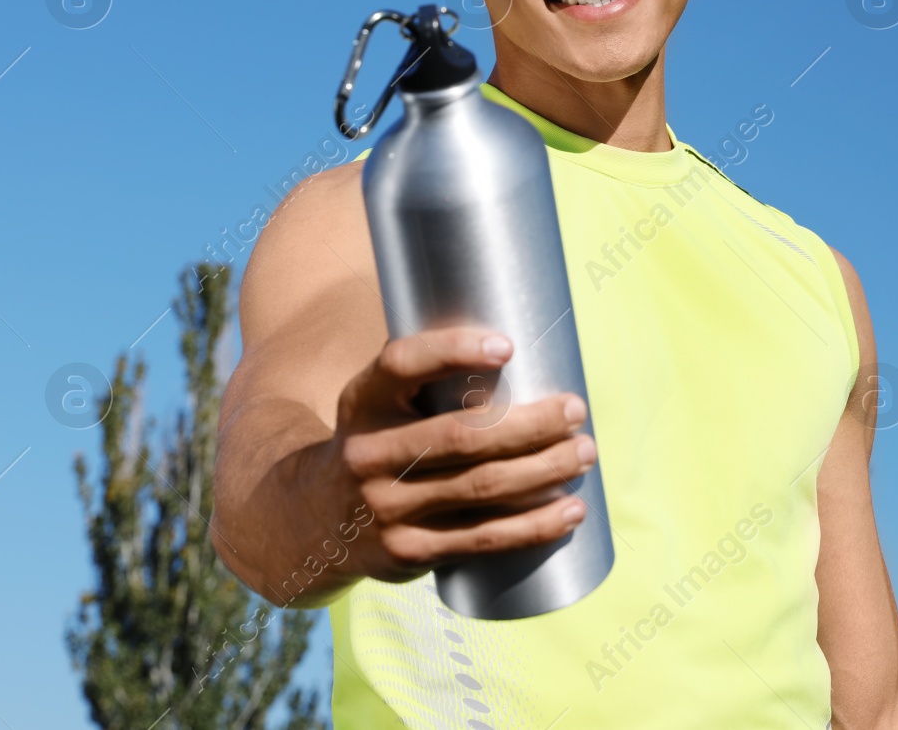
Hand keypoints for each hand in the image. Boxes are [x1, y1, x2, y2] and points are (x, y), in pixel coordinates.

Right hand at [325, 325, 595, 582]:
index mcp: (363, 401)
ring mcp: (386, 507)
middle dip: (531, 423)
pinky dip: (534, 526)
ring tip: (585, 453)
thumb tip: (529, 348)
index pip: (402, 364)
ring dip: (545, 470)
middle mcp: (368, 453)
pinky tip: (570, 511)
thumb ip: (432, 379)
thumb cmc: (377, 441)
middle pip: (462, 436)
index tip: (509, 345)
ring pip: (481, 488)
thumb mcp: (379, 403)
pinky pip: (482, 539)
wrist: (311, 520)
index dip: (453, 349)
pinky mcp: (408, 552)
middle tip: (575, 410)